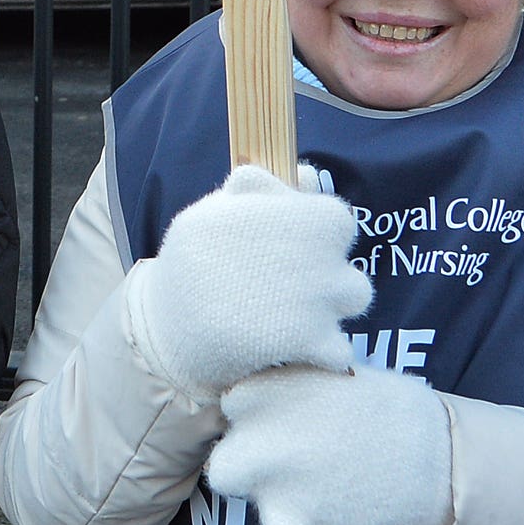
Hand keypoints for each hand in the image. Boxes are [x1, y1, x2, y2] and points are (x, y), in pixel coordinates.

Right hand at [123, 164, 369, 402]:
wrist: (168, 323)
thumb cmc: (191, 259)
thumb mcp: (217, 212)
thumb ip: (264, 192)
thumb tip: (306, 174)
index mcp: (301, 219)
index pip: (337, 220)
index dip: (317, 231)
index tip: (294, 243)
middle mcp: (319, 257)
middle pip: (348, 264)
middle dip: (328, 276)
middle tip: (289, 284)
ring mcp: (319, 303)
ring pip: (355, 300)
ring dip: (333, 307)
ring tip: (296, 313)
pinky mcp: (311, 342)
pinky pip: (341, 350)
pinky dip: (324, 350)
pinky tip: (295, 346)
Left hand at [208, 365, 451, 524]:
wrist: (439, 464)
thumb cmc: (395, 412)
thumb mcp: (341, 375)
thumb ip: (298, 379)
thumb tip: (274, 376)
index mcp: (275, 381)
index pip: (234, 393)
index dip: (255, 407)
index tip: (278, 416)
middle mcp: (263, 422)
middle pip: (218, 432)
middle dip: (241, 441)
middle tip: (277, 450)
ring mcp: (271, 470)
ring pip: (227, 476)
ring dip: (253, 481)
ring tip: (293, 482)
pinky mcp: (291, 514)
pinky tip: (312, 516)